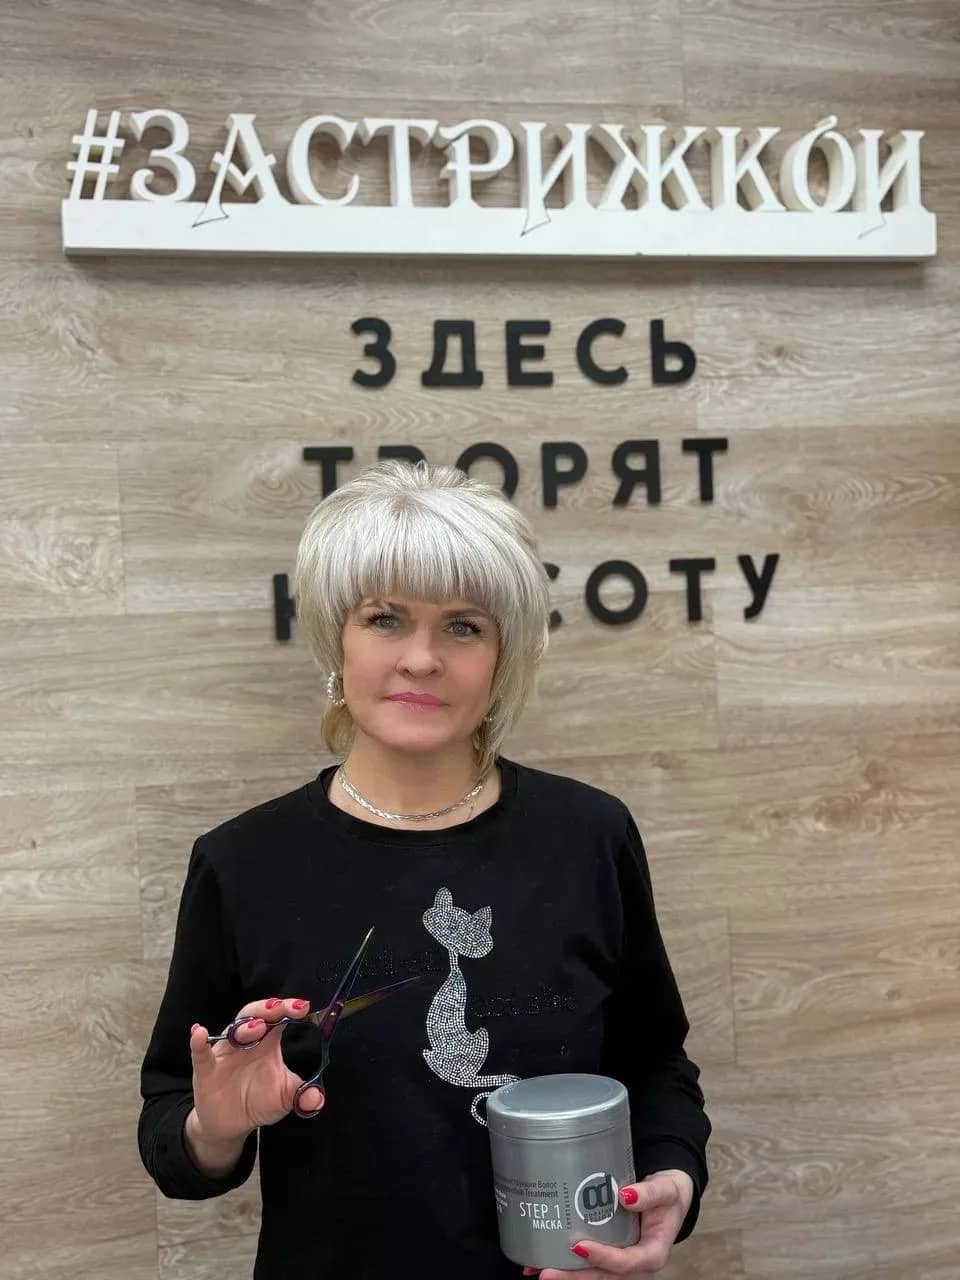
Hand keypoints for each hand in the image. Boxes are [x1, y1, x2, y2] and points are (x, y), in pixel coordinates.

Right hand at [188, 996, 320, 1143]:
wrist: (230, 1125)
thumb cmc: (259, 1101)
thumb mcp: (285, 1098)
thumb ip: (303, 1096)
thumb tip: (317, 1098)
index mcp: (267, 1042)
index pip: (278, 1018)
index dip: (289, 1009)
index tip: (303, 1007)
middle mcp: (246, 1042)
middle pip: (254, 1015)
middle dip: (266, 1009)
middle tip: (279, 1008)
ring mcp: (225, 1054)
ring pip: (231, 1031)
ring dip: (244, 1026)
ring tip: (257, 1027)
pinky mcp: (206, 1071)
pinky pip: (201, 1054)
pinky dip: (199, 1043)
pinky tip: (199, 1033)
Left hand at [523, 1170, 694, 1278]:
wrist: (669, 1194)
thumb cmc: (669, 1193)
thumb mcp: (667, 1189)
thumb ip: (651, 1193)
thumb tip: (627, 1195)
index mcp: (653, 1253)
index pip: (627, 1263)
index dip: (604, 1258)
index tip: (580, 1247)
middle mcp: (636, 1265)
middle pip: (604, 1278)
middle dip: (575, 1278)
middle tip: (546, 1273)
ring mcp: (621, 1262)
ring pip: (593, 1276)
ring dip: (566, 1276)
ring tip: (536, 1270)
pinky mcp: (609, 1255)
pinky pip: (589, 1266)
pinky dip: (567, 1266)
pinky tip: (542, 1262)